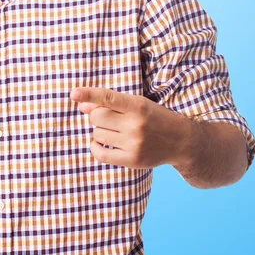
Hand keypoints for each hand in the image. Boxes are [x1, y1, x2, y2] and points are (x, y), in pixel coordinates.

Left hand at [70, 87, 190, 168]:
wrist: (181, 141)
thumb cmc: (153, 118)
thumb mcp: (136, 103)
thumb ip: (109, 103)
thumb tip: (81, 106)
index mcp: (137, 106)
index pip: (108, 98)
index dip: (89, 94)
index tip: (73, 94)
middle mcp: (135, 125)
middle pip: (97, 117)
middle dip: (97, 116)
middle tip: (109, 118)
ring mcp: (134, 144)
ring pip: (97, 134)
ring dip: (100, 131)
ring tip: (114, 130)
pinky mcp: (132, 160)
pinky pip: (100, 154)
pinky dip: (96, 147)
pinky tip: (101, 143)